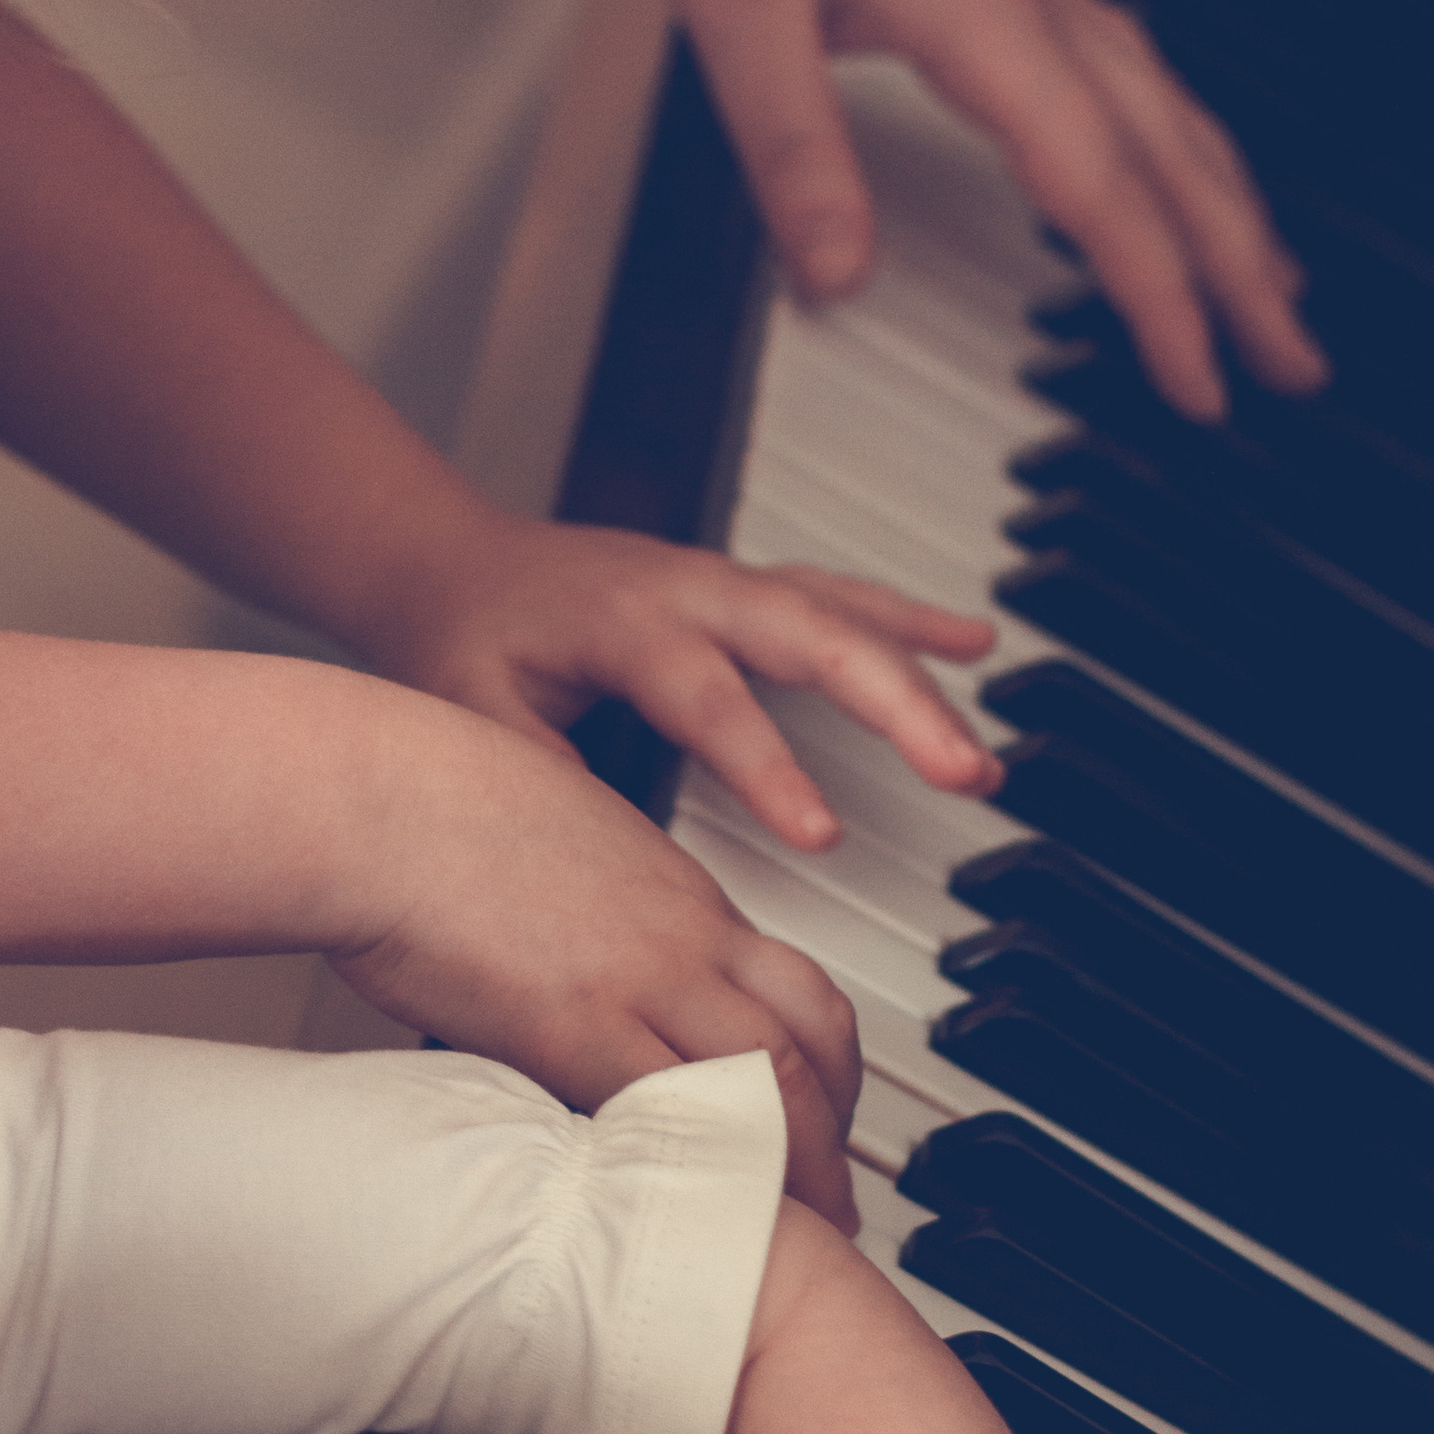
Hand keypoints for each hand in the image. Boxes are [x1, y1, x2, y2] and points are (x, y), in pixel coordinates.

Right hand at [0, 635, 864, 1229]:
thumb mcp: (543, 861)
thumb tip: (573, 985)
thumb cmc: (422, 814)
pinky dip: (713, 1164)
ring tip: (806, 1233)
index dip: (826, 1064)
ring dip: (801, 1163)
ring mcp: (637, 977)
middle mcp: (681, 935)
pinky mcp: (574, 1019)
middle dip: (841, 1126)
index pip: (794, 985)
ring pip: (771, 1076)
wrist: (371, 791)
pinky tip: (720, 1217)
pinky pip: (676, 1106)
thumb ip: (584, 926)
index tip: (823, 1120)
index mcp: (675, 899)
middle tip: (842, 1198)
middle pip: (812, 1035)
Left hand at [361, 511, 996, 855]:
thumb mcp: (474, 716)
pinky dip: (911, 620)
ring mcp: (728, 582)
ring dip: (921, 682)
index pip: (710, 697)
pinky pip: (844, 598)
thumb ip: (542, 781)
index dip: (771, 766)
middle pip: (815, 636)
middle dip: (898, 707)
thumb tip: (608, 869)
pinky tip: (975, 645)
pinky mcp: (748, 589)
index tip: (825, 836)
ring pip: (846, 617)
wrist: (454, 564)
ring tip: (979, 756)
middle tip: (962, 776)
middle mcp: (691, 589)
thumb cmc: (463, 645)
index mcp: (622, 622)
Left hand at [572, 0, 1325, 424]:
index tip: (1198, 378)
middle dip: (1241, 268)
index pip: (1098, 184)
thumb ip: (793, 152)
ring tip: (1274, 283)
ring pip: (1167, 102)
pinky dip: (1175, 135)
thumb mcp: (731, 7)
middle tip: (1293, 362)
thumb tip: (838, 273)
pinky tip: (1180, 164)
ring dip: (1228, 202)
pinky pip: (1127, 64)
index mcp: (976, 8)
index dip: (1159, 295)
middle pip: (1171, 151)